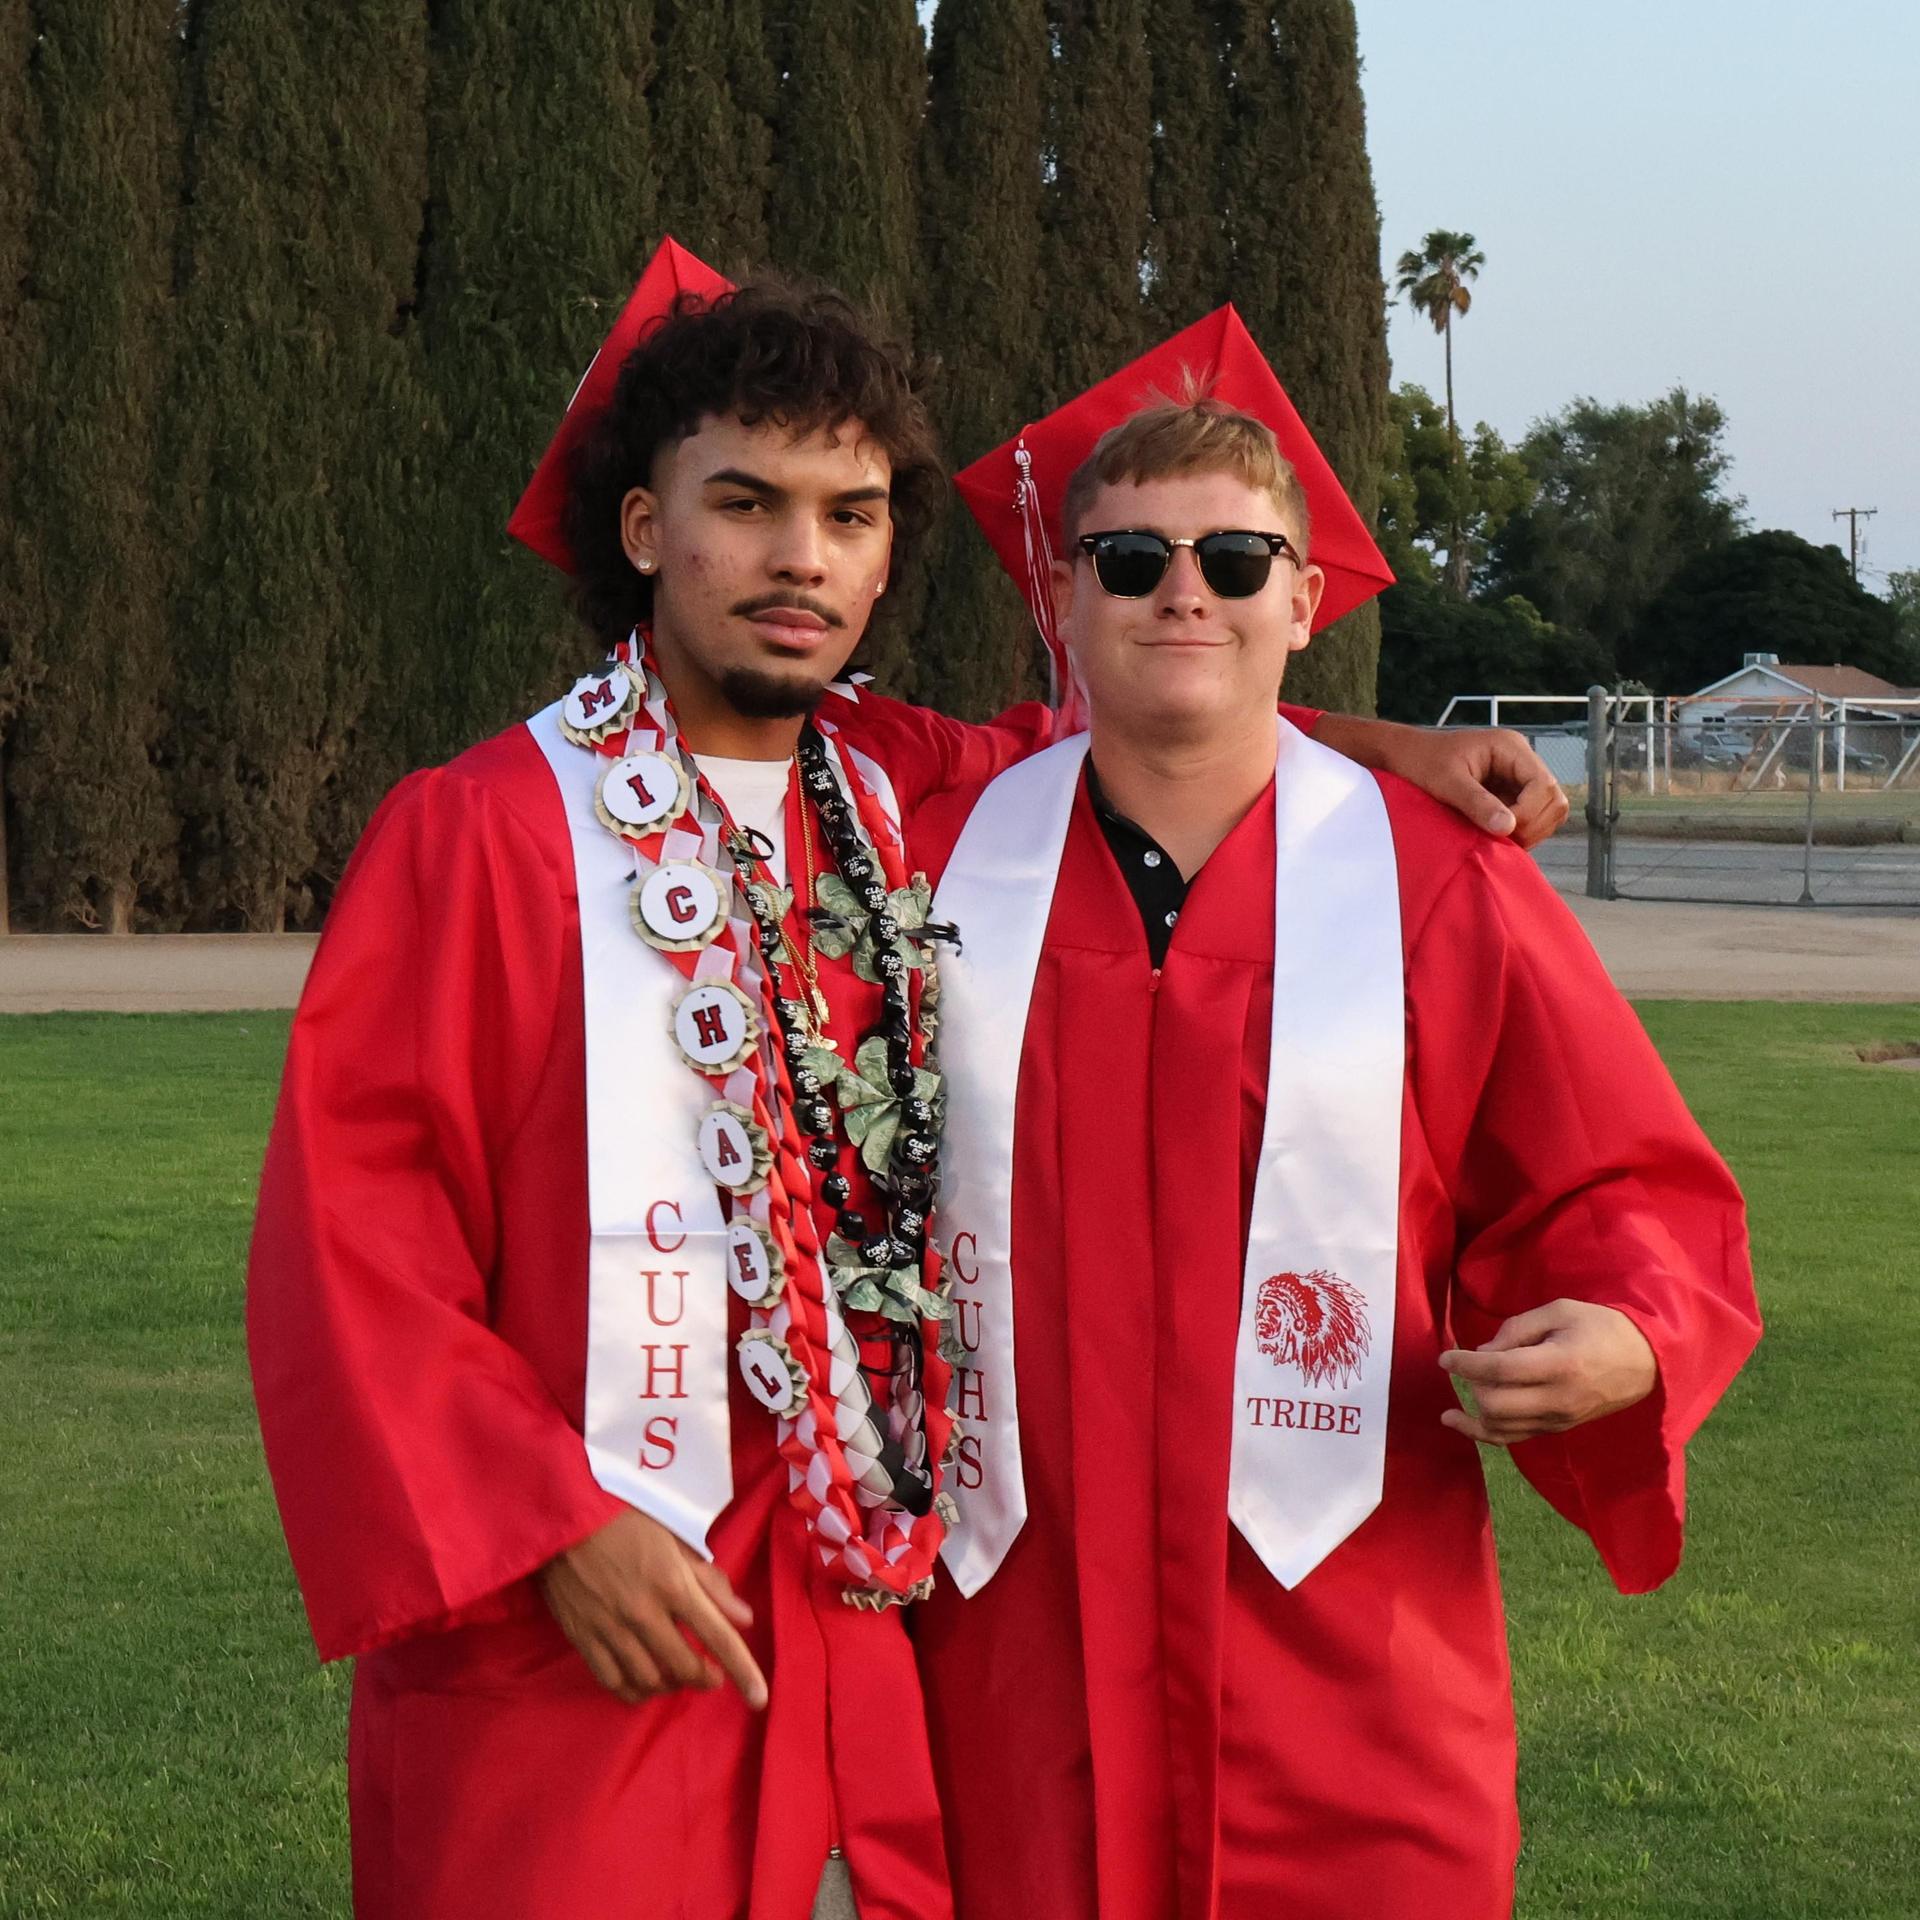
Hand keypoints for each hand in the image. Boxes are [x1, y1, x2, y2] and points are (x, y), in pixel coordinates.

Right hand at [538, 1507, 767, 1709]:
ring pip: (650, 1680)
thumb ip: (711, 1582)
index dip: (743, 1670)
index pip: (718, 1636)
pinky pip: (613, 1681)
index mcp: (673, 1584)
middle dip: (705, 1678)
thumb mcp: (676, 1541)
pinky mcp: (584, 1638)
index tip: (759, 1698)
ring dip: (671, 1685)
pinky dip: (634, 1690)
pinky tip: (644, 1683)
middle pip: (684, 1667)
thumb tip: (744, 1618)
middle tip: (711, 1674)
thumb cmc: (626, 1523)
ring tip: (677, 1675)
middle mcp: (645, 1613)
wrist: (564, 1519)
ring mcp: (612, 1629)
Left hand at [1320, 717, 1569, 850]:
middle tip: (1499, 838)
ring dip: (1527, 830)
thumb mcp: (1446, 782)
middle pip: (1554, 800)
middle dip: (1532, 824)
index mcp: (1511, 748)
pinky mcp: (1508, 794)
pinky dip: (1517, 831)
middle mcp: (1521, 761)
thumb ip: (1477, 803)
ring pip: (1546, 812)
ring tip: (1495, 837)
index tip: (1500, 829)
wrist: (1402, 757)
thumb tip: (1508, 827)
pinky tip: (1492, 835)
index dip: (1528, 813)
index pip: (1545, 785)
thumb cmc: (1420, 762)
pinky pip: (1528, 818)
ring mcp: (1517, 778)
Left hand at [1438, 1299, 1657, 1446]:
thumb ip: (1517, 1329)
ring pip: (1499, 1428)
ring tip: (1466, 1388)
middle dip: (1472, 1384)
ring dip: (1475, 1409)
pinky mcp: (1558, 1429)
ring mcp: (1558, 1420)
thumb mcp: (1560, 1312)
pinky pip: (1513, 1439)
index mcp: (1559, 1364)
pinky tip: (1459, 1422)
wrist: (1645, 1362)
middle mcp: (1557, 1399)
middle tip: (1472, 1365)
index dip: (1465, 1364)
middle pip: (1494, 1405)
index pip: (1499, 1370)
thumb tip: (1482, 1353)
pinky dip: (1483, 1432)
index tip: (1445, 1357)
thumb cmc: (1601, 1328)